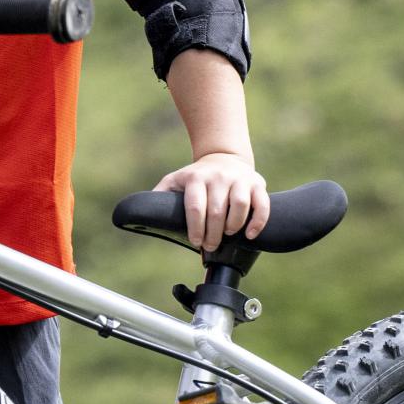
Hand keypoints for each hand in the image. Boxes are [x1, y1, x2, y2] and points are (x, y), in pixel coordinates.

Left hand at [154, 151, 268, 253]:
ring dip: (233, 226)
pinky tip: (249, 235)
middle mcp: (218, 177)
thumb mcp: (176, 180)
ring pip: (239, 205)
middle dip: (213, 234)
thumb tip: (141, 213)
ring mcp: (239, 179)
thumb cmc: (196, 177)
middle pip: (217, 211)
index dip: (196, 228)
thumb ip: (160, 195)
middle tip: (210, 246)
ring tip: (228, 236)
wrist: (224, 157)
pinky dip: (258, 222)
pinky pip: (262, 204)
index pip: (195, 207)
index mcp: (196, 178)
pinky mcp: (257, 183)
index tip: (196, 242)